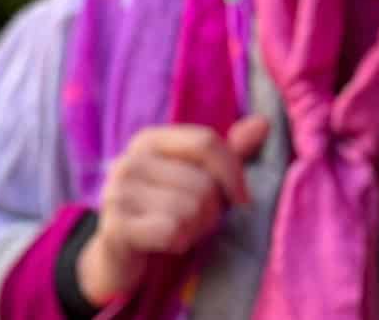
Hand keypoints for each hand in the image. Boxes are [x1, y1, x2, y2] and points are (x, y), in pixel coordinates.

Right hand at [76, 116, 268, 304]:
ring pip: (191, 208)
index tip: (241, 198)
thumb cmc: (168, 210)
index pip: (206, 142)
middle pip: (203, 181)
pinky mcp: (114, 226)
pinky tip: (167, 243)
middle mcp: (130, 160)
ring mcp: (117, 192)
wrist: (120, 255)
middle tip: (196, 220)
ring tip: (181, 230)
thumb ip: (229, 154)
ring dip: (196, 228)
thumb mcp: (199, 178)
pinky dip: (179, 242)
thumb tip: (263, 124)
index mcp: (150, 140)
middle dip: (211, 210)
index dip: (233, 172)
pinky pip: (172, 230)